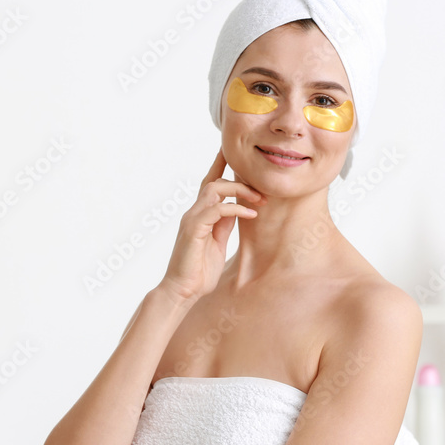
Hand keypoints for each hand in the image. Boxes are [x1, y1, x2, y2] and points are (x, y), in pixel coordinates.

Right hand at [160, 149, 264, 301]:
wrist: (182, 291)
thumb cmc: (198, 271)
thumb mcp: (217, 243)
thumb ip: (223, 225)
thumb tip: (235, 210)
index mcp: (199, 215)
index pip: (210, 183)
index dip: (220, 165)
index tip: (233, 153)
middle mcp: (193, 213)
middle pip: (213, 180)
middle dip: (239, 179)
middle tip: (262, 191)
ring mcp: (192, 219)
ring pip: (214, 189)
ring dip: (239, 190)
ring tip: (258, 200)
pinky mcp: (193, 229)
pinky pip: (217, 210)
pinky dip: (236, 209)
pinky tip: (251, 214)